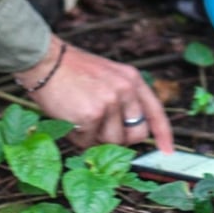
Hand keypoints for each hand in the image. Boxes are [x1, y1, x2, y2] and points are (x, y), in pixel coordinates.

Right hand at [14, 37, 173, 151]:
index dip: (163, 134)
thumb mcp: (108, 76)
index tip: (167, 151)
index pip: (155, 111)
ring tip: (81, 120)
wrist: (46, 61)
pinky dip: (78, 137)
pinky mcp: (92, 114)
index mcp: (132, 79)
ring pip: (112, 141)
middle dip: (121, 139)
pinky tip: (70, 119)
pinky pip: (89, 142)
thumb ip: (122, 99)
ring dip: (96, 139)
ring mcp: (110, 102)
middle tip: (101, 131)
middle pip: (137, 134)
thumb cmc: (72, 71)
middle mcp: (125, 90)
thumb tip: (127, 133)